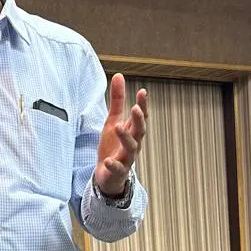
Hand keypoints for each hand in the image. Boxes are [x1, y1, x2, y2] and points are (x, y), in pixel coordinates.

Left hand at [94, 74, 147, 197]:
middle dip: (138, 120)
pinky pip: (118, 169)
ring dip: (126, 138)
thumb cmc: (113, 146)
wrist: (107, 175)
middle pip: (139, 131)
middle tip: (135, 108)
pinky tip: (108, 160)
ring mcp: (126, 158)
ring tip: (117, 126)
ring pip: (131, 148)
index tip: (143, 92)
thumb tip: (118, 75)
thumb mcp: (112, 121)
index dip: (143, 105)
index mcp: (132, 131)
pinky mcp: (117, 171)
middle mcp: (133, 144)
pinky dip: (113, 165)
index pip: (140, 117)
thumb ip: (117, 100)